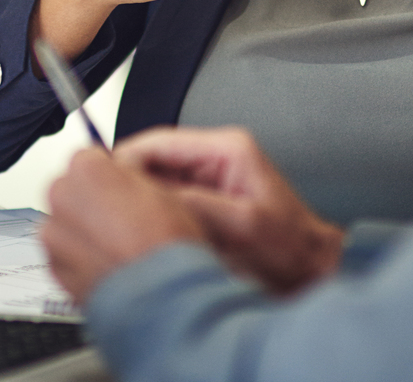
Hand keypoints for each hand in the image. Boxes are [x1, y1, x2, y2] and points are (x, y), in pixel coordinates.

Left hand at [41, 148, 203, 303]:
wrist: (159, 298)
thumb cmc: (164, 246)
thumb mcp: (161, 190)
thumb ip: (129, 173)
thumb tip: (120, 172)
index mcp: (88, 170)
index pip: (87, 156)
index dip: (107, 172)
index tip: (118, 186)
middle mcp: (62, 197)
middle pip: (71, 187)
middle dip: (90, 199)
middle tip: (120, 218)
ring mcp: (53, 234)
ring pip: (66, 220)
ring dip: (82, 228)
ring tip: (115, 245)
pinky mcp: (52, 266)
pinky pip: (63, 251)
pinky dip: (78, 255)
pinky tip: (107, 262)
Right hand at [115, 127, 342, 294]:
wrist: (310, 271)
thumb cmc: (290, 249)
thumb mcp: (241, 226)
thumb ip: (195, 205)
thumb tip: (150, 196)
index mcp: (227, 150)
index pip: (159, 142)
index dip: (125, 160)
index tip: (102, 180)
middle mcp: (216, 157)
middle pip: (153, 158)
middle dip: (127, 181)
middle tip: (104, 206)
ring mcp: (209, 178)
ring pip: (156, 179)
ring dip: (138, 199)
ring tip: (120, 221)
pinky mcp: (205, 199)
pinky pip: (166, 199)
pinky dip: (150, 212)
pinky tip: (141, 230)